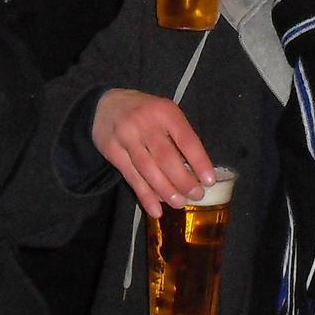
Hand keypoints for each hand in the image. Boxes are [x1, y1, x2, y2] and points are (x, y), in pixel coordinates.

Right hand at [91, 88, 216, 216]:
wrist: (105, 105)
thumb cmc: (145, 112)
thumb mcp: (165, 113)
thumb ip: (179, 136)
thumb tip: (197, 171)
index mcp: (165, 112)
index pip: (186, 139)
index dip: (199, 161)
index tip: (210, 181)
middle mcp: (145, 123)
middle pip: (166, 157)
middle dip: (183, 180)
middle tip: (197, 195)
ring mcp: (126, 137)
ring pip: (148, 169)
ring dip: (165, 190)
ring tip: (179, 203)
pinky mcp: (112, 151)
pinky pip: (131, 177)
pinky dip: (145, 196)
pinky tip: (156, 210)